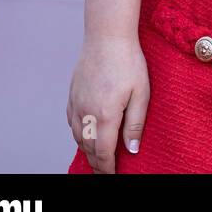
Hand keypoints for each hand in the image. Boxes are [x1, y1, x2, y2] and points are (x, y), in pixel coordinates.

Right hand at [67, 34, 149, 173]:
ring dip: (86, 149)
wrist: (107, 37)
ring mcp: (76, 103)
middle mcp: (86, 113)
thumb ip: (135, 123)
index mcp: (105, 115)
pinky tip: (84, 134)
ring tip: (96, 157)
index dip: (107, 167)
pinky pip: (71, 121)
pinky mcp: (72, 94)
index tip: (112, 175)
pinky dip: (77, 133)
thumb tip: (132, 149)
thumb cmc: (129, 62)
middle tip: (105, 171)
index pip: (103, 151)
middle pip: (87, 147)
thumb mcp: (141, 93)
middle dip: (96, 162)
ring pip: (76, 136)